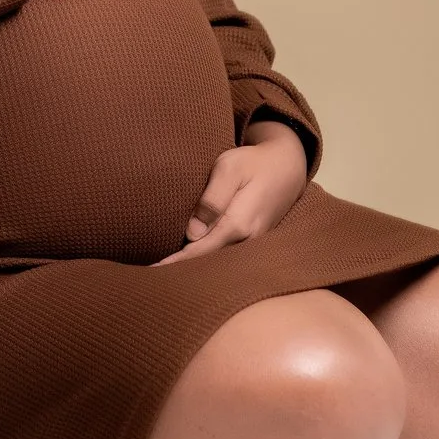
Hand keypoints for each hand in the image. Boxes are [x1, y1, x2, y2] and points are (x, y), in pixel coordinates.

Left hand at [156, 120, 308, 264]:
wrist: (288, 166)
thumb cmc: (254, 162)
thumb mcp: (230, 169)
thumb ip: (212, 200)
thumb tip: (192, 234)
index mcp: (238, 225)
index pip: (199, 251)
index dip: (174, 262)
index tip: (152, 270)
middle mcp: (247, 241)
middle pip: (208, 261)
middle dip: (181, 269)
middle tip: (151, 276)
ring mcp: (252, 243)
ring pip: (218, 260)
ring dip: (194, 266)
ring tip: (165, 273)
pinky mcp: (253, 240)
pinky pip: (227, 254)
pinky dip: (207, 258)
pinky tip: (190, 260)